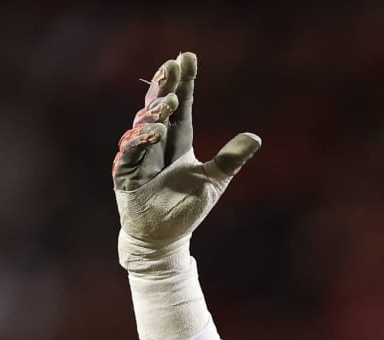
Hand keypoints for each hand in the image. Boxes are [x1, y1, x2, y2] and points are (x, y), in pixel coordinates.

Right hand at [113, 52, 260, 268]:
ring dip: (154, 112)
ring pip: (143, 125)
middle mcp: (157, 143)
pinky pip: (131, 152)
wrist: (164, 238)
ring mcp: (140, 156)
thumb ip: (231, 159)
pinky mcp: (126, 174)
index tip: (187, 57)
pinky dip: (141, 140)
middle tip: (172, 65)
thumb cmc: (186, 208)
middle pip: (158, 107)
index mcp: (178, 141)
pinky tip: (154, 131)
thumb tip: (256, 137)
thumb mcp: (214, 181)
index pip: (182, 106)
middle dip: (164, 86)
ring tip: (168, 103)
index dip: (184, 82)